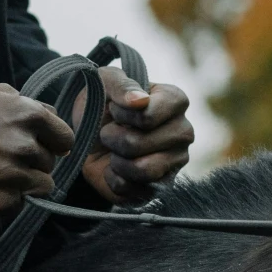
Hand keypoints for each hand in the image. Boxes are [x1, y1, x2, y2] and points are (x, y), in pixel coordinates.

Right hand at [0, 85, 75, 221]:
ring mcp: (11, 175)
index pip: (65, 138)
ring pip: (40, 186)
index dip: (53, 144)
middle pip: (50, 164)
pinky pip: (19, 205)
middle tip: (3, 161)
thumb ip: (24, 103)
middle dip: (32, 164)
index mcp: (26, 114)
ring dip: (22, 184)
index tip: (38, 148)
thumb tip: (51, 115)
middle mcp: (23, 144)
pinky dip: (5, 200)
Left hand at [80, 67, 193, 204]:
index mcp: (175, 101)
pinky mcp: (161, 187)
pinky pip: (131, 189)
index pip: (146, 116)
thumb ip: (122, 85)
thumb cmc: (103, 103)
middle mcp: (183, 131)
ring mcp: (175, 161)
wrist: (88, 134)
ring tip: (114, 150)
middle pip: (139, 143)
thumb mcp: (105, 82)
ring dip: (115, 160)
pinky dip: (113, 178)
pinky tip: (115, 167)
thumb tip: (140, 101)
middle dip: (112, 138)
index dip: (121, 114)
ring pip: (140, 169)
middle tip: (110, 131)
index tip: (115, 108)